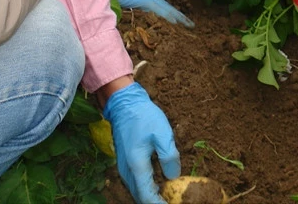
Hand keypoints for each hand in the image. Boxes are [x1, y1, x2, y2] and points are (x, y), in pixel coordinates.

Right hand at [103, 82, 179, 202]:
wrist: (124, 104)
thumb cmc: (144, 116)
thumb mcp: (162, 133)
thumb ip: (169, 156)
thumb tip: (173, 176)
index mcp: (137, 165)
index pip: (147, 196)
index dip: (159, 203)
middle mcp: (127, 170)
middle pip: (140, 196)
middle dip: (155, 201)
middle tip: (172, 199)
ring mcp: (124, 167)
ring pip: (136, 190)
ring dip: (150, 194)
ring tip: (167, 194)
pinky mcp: (125, 162)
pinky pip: (135, 182)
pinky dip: (146, 186)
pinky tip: (158, 182)